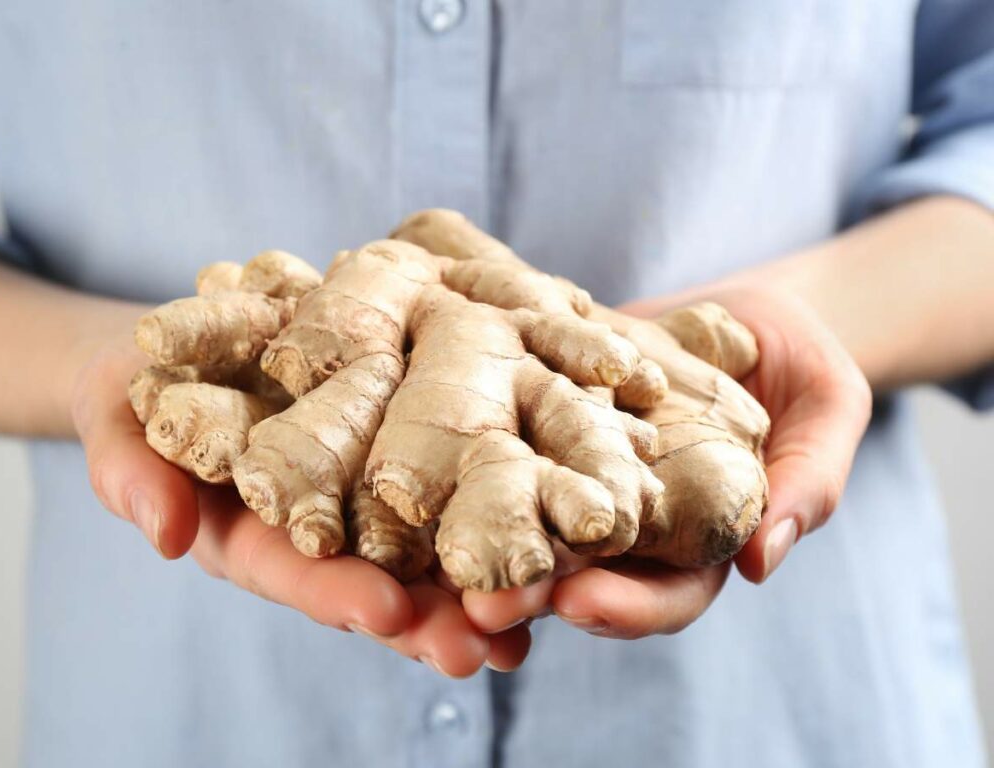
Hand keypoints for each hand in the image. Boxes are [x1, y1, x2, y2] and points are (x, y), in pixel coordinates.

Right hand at [71, 333, 530, 674]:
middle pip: (377, 577)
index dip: (337, 594)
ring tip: (532, 613)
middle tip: (479, 645)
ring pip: (428, 543)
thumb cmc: (142, 383)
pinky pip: (454, 475)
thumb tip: (163, 532)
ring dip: (478, 579)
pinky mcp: (406, 438)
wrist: (191, 336)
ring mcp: (368, 485)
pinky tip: (546, 522)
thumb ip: (131, 470)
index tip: (384, 613)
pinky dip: (495, 501)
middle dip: (427, 616)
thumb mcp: (114, 414)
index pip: (295, 572)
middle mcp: (321, 521)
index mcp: (255, 529)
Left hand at [464, 285, 870, 638]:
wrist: (741, 311)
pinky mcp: (544, 422)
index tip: (583, 603)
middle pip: (579, 573)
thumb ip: (809, 479)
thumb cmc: (798, 361)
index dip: (627, 607)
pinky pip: (507, 445)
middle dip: (532, 590)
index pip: (666, 595)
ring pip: (528, 520)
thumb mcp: (827, 407)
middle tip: (482, 602)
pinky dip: (472, 459)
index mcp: (697, 542)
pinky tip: (431, 460)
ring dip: (486, 541)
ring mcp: (580, 474)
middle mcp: (630, 523)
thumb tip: (761, 561)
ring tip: (439, 553)